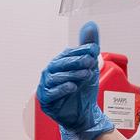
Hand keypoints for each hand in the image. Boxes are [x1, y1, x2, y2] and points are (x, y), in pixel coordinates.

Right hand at [37, 21, 113, 139]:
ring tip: (85, 75)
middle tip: (90, 61)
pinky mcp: (45, 100)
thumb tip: (90, 25)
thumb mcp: (90, 67)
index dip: (80, 51)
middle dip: (75, 62)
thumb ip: (89, 46)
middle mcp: (50, 73)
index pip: (67, 53)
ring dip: (71, 75)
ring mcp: (46, 86)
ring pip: (55, 78)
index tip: (93, 50)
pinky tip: (72, 87)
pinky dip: (61, 89)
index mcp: (59, 63)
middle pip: (59, 64)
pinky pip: (50, 93)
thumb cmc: (83, 90)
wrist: (83, 114)